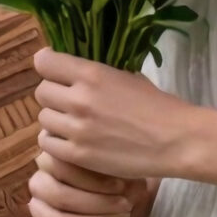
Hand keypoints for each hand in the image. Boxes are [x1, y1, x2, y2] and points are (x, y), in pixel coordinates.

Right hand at [27, 150, 131, 216]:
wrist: (127, 204)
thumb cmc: (122, 180)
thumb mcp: (121, 167)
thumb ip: (109, 165)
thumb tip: (110, 169)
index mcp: (54, 158)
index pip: (62, 167)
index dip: (92, 180)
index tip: (120, 187)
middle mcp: (41, 181)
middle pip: (58, 195)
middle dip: (93, 204)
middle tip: (122, 206)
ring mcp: (39, 207)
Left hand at [32, 47, 195, 181]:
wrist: (176, 140)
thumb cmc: (158, 106)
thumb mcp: (126, 77)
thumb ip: (96, 75)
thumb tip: (73, 73)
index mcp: (92, 73)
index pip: (44, 62)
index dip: (48, 65)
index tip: (55, 70)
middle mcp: (79, 98)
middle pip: (41, 91)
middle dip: (53, 94)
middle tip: (67, 101)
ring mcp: (76, 128)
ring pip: (42, 118)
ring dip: (55, 119)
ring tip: (72, 124)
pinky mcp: (78, 154)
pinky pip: (48, 144)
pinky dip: (56, 141)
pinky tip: (72, 141)